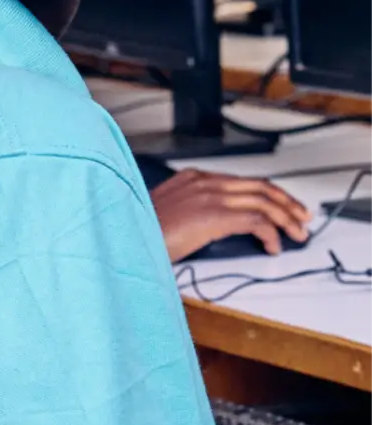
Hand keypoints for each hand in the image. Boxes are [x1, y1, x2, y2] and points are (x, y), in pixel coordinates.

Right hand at [150, 168, 310, 261]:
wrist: (124, 238)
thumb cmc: (140, 232)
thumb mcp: (166, 213)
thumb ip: (190, 210)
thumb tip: (212, 225)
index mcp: (193, 178)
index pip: (243, 181)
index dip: (269, 194)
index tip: (281, 207)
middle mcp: (205, 182)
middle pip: (260, 186)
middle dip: (287, 202)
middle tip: (301, 218)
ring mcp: (210, 196)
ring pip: (264, 201)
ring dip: (286, 219)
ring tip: (296, 235)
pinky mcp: (215, 215)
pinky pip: (257, 221)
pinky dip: (271, 234)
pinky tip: (272, 246)